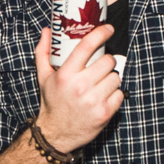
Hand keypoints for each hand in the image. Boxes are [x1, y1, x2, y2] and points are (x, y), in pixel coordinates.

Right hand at [33, 24, 122, 152]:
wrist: (56, 134)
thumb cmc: (52, 102)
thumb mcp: (44, 77)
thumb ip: (44, 52)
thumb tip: (48, 31)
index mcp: (66, 75)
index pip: (87, 46)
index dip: (101, 33)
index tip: (108, 29)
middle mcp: (80, 86)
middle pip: (107, 61)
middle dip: (106, 62)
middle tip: (100, 67)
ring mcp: (94, 100)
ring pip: (115, 77)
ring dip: (110, 78)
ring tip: (100, 84)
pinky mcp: (105, 112)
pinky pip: (120, 94)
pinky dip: (115, 94)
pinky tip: (104, 97)